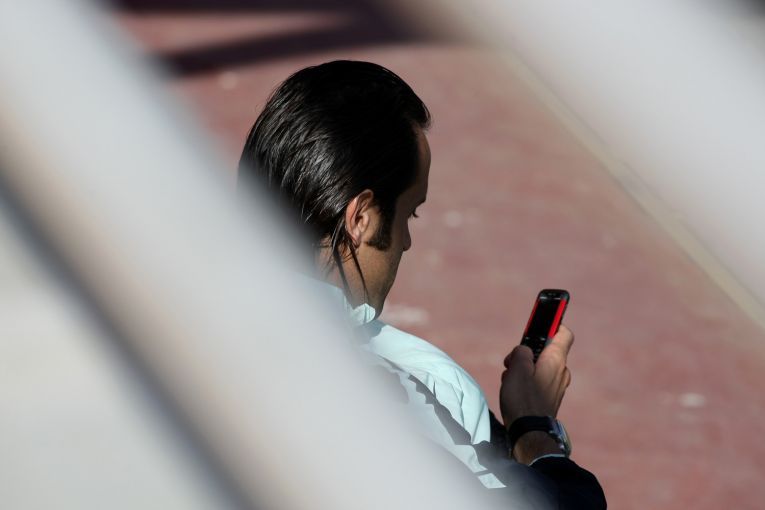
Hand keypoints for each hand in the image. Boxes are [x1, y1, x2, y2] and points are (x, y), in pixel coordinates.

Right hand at [499, 325, 573, 462]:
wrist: (530, 433)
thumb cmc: (523, 399)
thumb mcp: (516, 368)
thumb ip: (521, 352)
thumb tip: (523, 350)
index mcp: (556, 360)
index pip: (564, 333)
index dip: (553, 324)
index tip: (543, 320)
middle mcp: (561, 371)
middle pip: (546, 350)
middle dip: (528, 351)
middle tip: (513, 360)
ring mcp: (557, 386)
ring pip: (540, 366)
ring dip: (525, 367)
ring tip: (510, 378)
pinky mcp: (550, 397)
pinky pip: (539, 380)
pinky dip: (527, 380)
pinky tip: (514, 390)